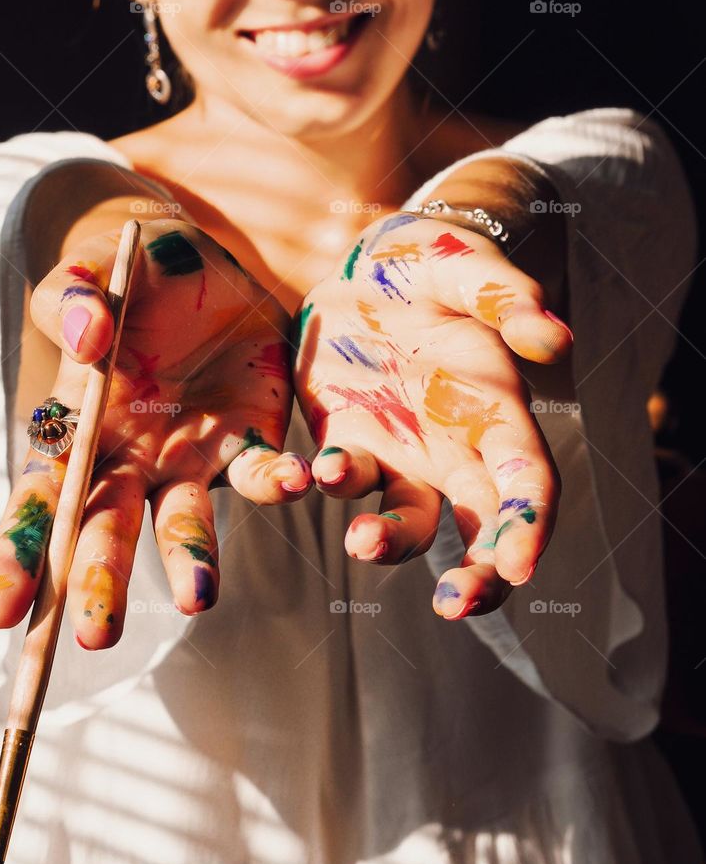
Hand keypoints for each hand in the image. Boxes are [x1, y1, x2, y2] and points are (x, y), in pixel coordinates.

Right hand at [0, 220, 311, 640]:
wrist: (206, 261)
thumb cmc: (128, 274)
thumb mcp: (90, 272)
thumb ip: (73, 299)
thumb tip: (88, 339)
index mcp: (76, 427)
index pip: (38, 499)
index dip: (18, 554)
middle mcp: (130, 457)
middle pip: (106, 529)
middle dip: (98, 582)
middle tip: (96, 638)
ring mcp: (191, 455)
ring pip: (184, 520)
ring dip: (190, 557)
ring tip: (198, 597)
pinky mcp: (250, 435)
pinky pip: (261, 467)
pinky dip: (275, 479)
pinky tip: (293, 482)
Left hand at [293, 212, 572, 618]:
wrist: (361, 261)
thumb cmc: (428, 262)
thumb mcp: (463, 267)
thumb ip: (504, 298)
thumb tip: (555, 342)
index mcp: (497, 410)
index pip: (528, 483)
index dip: (528, 526)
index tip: (517, 565)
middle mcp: (455, 445)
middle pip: (482, 529)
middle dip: (480, 577)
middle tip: (454, 602)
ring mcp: (399, 451)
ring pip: (408, 523)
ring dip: (392, 543)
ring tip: (364, 538)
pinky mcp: (344, 441)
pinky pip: (340, 480)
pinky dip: (328, 486)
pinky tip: (309, 473)